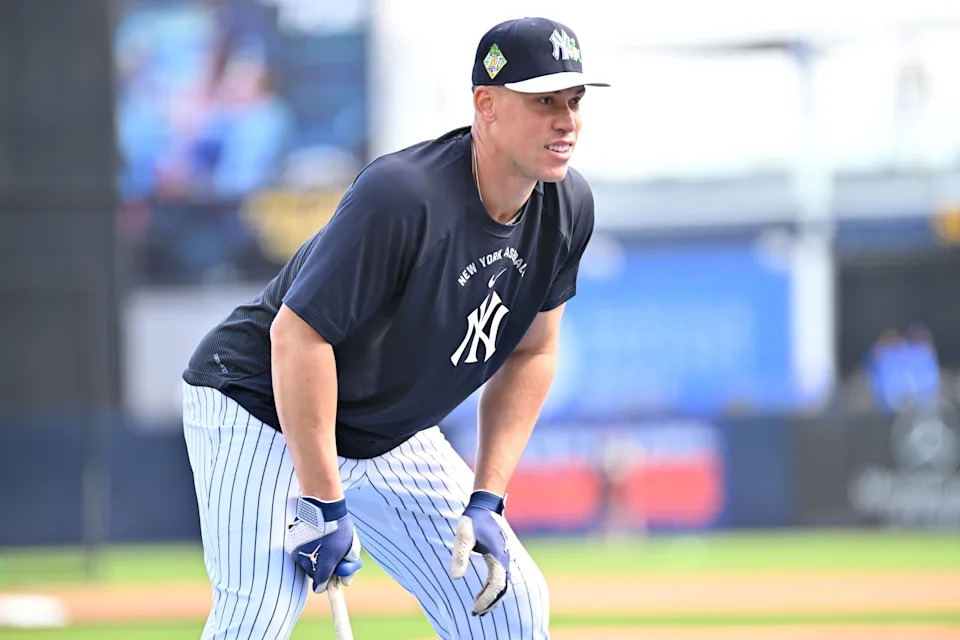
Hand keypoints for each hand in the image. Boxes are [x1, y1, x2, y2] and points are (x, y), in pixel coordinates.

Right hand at [284, 496, 361, 593]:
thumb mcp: (351, 548)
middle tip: (331, 551)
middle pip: (313, 574)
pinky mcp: (291, 544)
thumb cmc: (339, 528)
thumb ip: (349, 568)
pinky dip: (305, 547)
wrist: (322, 507)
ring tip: (322, 540)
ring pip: (305, 562)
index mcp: (322, 569)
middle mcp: (307, 565)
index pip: (320, 588)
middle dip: (321, 567)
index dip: (327, 582)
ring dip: (313, 556)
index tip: (331, 577)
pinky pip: (299, 552)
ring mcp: (297, 554)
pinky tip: (313, 535)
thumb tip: (346, 582)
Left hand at [449, 490, 510, 615]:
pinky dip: (492, 590)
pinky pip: (500, 578)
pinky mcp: (500, 557)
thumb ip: (459, 556)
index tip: (474, 609)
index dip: (487, 600)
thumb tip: (455, 578)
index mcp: (498, 556)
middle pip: (503, 589)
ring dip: (492, 598)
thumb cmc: (473, 520)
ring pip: (503, 585)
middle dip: (490, 603)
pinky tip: (480, 594)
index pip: (497, 585)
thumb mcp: (463, 535)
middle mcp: (505, 559)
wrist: (484, 506)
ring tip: (477, 608)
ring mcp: (504, 558)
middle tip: (475, 613)